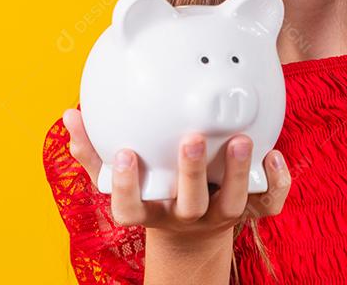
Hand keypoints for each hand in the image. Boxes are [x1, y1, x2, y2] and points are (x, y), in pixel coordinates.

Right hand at [61, 108, 290, 238]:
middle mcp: (185, 215)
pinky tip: (274, 153)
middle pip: (189, 203)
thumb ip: (94, 150)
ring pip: (233, 203)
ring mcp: (220, 215)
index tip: (126, 154)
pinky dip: (276, 183)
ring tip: (243, 141)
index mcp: (151, 210)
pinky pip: (268, 204)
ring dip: (239, 173)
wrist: (192, 230)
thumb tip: (70, 115)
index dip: (128, 186)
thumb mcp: (118, 177)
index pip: (131, 208)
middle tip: (193, 138)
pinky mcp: (250, 211)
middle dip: (191, 173)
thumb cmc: (150, 188)